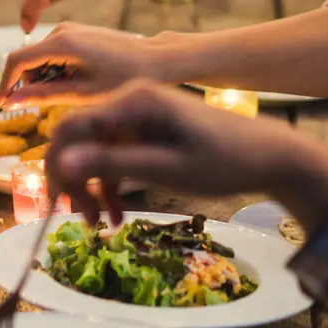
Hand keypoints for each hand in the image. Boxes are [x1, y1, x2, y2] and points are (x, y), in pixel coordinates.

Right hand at [0, 22, 161, 108]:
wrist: (157, 59)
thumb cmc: (126, 78)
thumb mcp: (84, 93)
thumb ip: (44, 96)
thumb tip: (12, 102)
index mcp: (62, 42)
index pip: (16, 61)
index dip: (4, 85)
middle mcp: (61, 30)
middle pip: (27, 61)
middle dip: (30, 85)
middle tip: (50, 105)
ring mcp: (70, 30)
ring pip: (39, 59)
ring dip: (45, 80)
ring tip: (72, 94)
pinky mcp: (77, 33)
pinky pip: (53, 54)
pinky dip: (56, 72)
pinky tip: (78, 83)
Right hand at [44, 80, 327, 230]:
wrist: (272, 157)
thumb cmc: (225, 161)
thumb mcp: (166, 168)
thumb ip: (111, 163)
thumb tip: (60, 164)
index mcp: (132, 101)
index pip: (70, 127)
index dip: (55, 165)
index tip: (55, 203)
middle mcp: (128, 101)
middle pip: (77, 140)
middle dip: (72, 181)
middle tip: (77, 219)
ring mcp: (137, 116)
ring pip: (93, 152)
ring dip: (91, 188)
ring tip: (101, 226)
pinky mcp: (146, 131)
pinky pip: (114, 156)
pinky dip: (111, 185)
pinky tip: (116, 215)